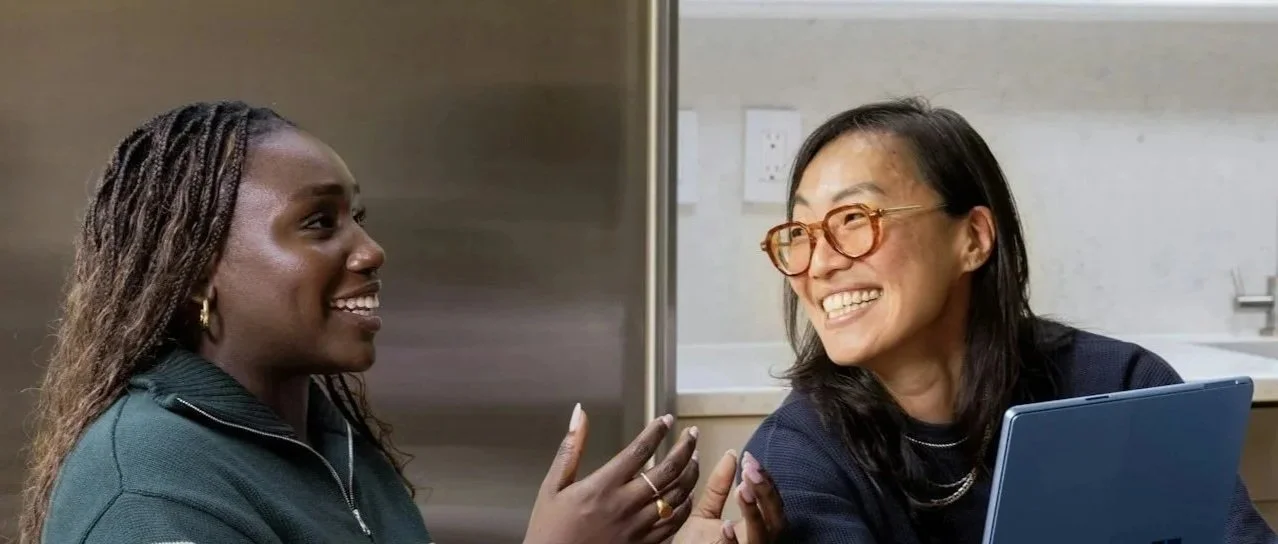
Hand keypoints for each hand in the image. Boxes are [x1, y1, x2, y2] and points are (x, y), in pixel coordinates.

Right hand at [524, 403, 699, 543]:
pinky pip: (674, 523)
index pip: (639, 450)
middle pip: (668, 470)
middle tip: (692, 434)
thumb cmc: (550, 530)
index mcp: (602, 487)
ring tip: (694, 458)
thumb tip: (580, 414)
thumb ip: (570, 449)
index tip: (666, 420)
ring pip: (677, 496)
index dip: (657, 431)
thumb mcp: (552, 487)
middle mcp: (624, 505)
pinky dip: (684, 505)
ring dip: (690, 474)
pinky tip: (686, 494)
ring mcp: (637, 527)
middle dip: (685, 447)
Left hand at [672, 450, 785, 543]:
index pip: (770, 502)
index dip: (764, 480)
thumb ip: (719, 488)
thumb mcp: (704, 514)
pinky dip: (733, 542)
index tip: (749, 458)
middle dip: (766, 493)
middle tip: (751, 470)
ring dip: (755, 513)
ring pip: (763, 537)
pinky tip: (726, 526)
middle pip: (776, 519)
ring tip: (743, 490)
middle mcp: (757, 542)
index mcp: (754, 529)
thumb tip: (732, 454)